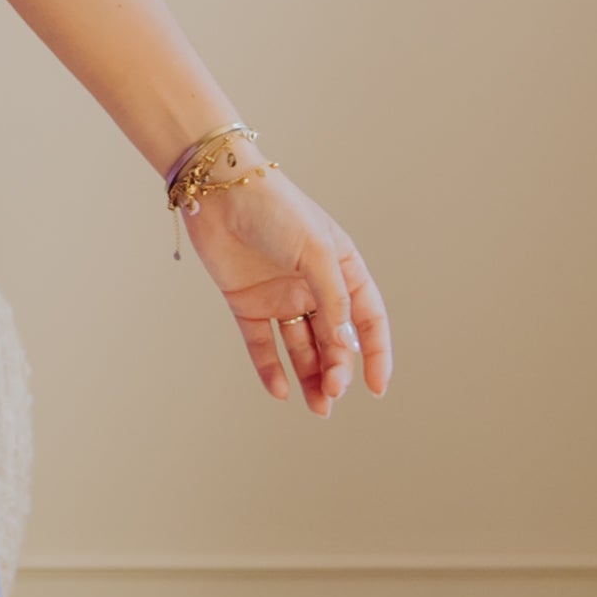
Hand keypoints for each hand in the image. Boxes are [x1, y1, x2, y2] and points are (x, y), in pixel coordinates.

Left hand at [183, 160, 390, 417]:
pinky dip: (270, 368)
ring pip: (301, 348)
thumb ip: (332, 299)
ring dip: (311, 376)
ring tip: (317, 406)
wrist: (219, 190)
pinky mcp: (246, 303)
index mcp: (342, 268)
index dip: (376, 354)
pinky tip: (280, 391)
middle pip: (334, 339)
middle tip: (333, 394)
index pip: (368, 319)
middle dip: (337, 369)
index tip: (377, 388)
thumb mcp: (315, 252)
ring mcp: (280, 296)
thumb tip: (346, 347)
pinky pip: (262, 343)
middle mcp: (314, 286)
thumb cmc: (276, 210)